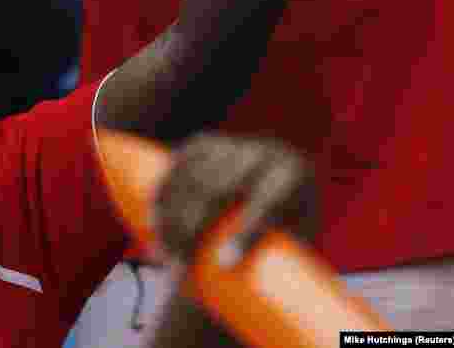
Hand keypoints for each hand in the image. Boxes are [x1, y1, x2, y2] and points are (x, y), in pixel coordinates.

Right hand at [155, 133, 317, 262]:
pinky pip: (177, 165)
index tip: (225, 266)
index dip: (247, 231)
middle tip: (180, 271)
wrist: (281, 199)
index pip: (271, 200)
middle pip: (222, 189)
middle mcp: (265, 152)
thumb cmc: (292, 243)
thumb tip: (262, 310)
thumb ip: (283, 268)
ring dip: (171, 217)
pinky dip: (162, 194)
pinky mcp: (205, 143)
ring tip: (162, 256)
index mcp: (297, 176)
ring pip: (193, 178)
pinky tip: (152, 220)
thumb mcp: (300, 249)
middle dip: (195, 229)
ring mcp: (233, 143)